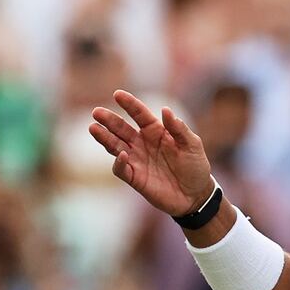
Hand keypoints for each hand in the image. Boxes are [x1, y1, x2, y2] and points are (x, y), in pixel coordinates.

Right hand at [90, 90, 213, 215]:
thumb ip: (179, 128)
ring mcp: (137, 160)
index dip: (129, 104)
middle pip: (122, 129)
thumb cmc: (195, 166)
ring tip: (94, 128)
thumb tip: (165, 110)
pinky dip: (118, 162)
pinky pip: (121, 169)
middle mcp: (143, 143)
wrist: (196, 195)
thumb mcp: (192, 145)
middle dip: (109, 120)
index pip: (140, 115)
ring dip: (104, 138)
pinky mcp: (135, 178)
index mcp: (156, 131)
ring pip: (115, 146)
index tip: (118, 94)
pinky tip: (120, 154)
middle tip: (97, 112)